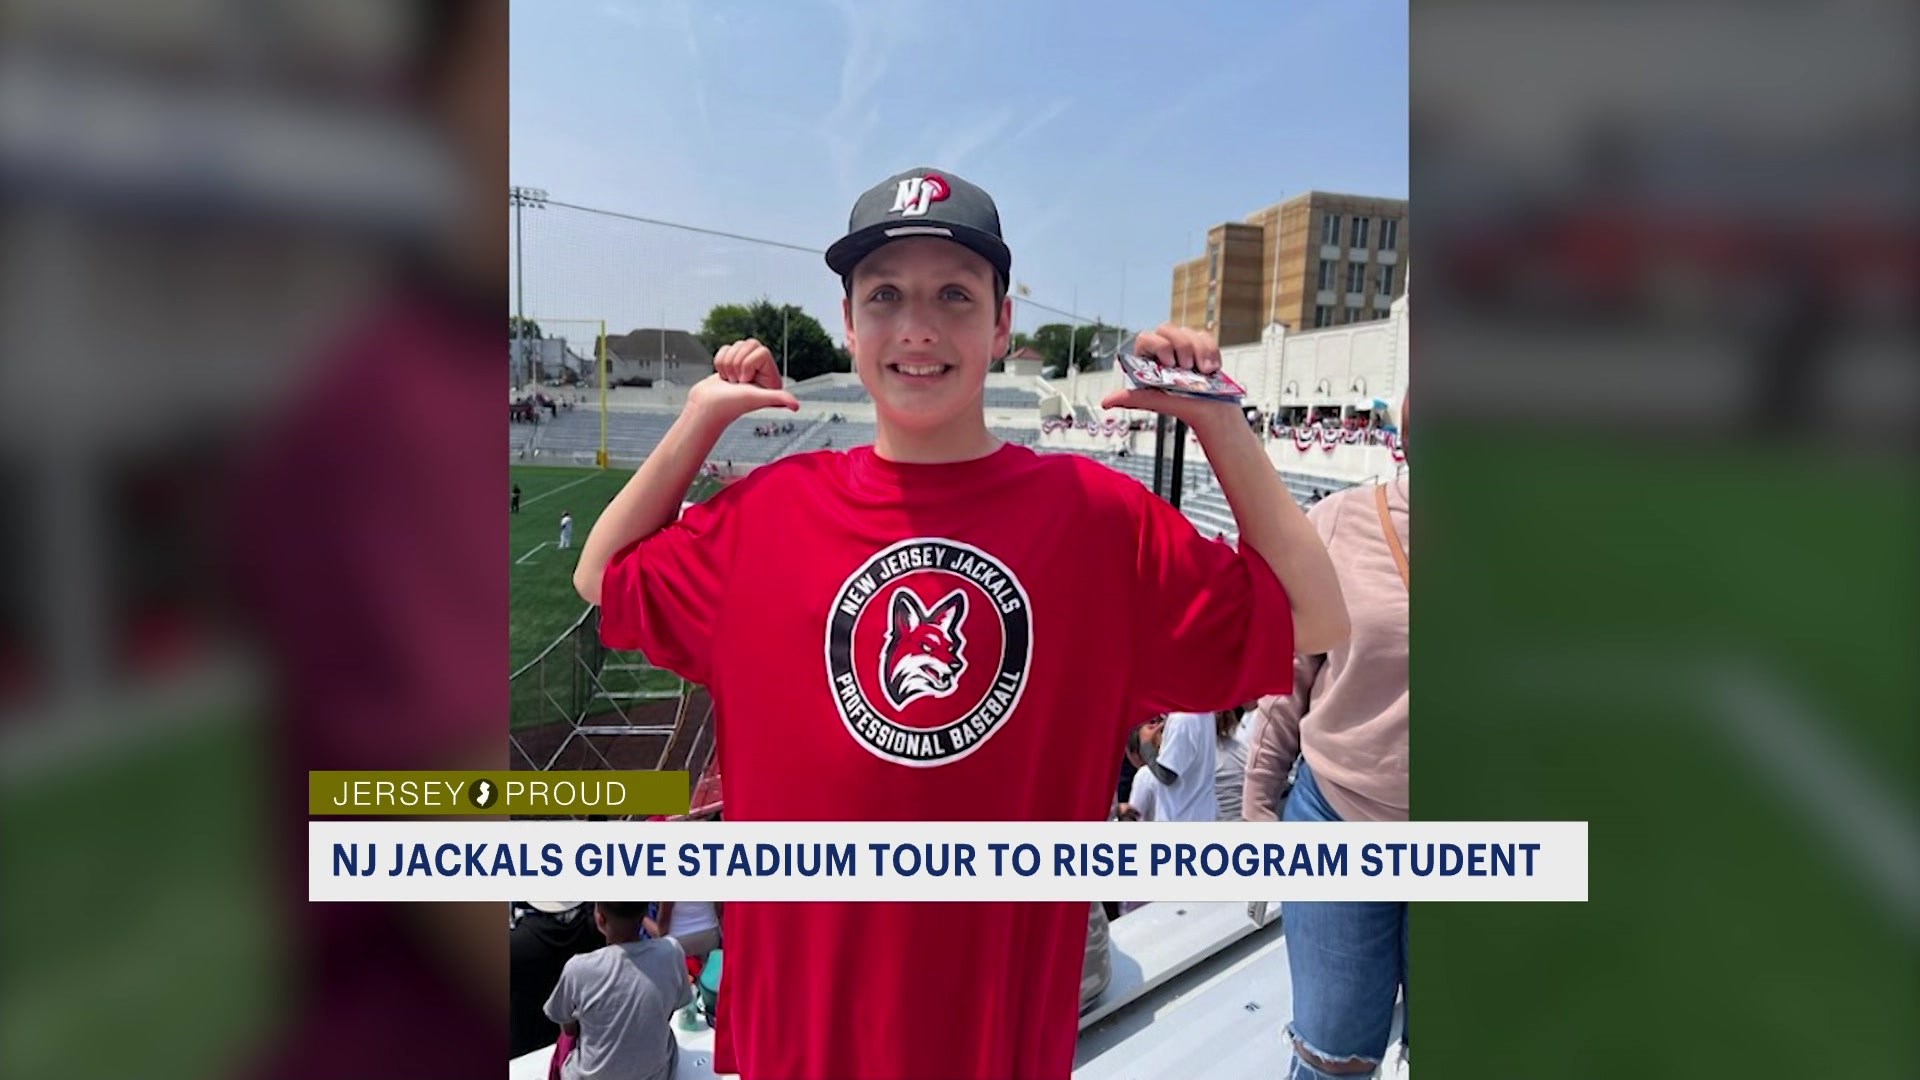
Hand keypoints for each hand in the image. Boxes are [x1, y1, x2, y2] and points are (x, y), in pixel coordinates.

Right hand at [686, 339, 799, 421]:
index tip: (745, 382)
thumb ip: (778, 398)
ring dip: (728, 363)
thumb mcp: (757, 398)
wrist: (706, 407)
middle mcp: (760, 372)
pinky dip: (720, 362)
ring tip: (730, 381)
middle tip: (736, 382)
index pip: (761, 351)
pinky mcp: (731, 363)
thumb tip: (796, 407)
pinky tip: (723, 377)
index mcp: (770, 378)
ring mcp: (745, 367)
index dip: (749, 364)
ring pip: (737, 345)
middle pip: (749, 344)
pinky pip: (726, 348)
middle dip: (737, 362)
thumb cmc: (730, 405)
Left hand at [1100, 322, 1235, 426]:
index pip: (1145, 338)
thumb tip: (1106, 402)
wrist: (1212, 412)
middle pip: (1167, 329)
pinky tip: (1211, 368)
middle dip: (1181, 346)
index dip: (1159, 346)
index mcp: (1149, 360)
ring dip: (1198, 351)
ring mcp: (1184, 347)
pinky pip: (1205, 337)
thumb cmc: (1183, 406)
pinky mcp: (1202, 347)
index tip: (1170, 363)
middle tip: (1187, 367)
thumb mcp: (1156, 401)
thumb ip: (1132, 398)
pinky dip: (1210, 352)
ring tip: (1202, 371)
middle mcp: (1165, 350)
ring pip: (1187, 331)